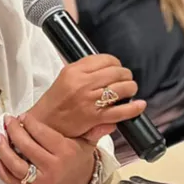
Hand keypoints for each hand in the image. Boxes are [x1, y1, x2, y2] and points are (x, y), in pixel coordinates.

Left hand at [0, 113, 97, 183]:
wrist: (79, 179)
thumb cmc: (79, 155)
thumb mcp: (87, 142)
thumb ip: (93, 130)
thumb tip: (108, 120)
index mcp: (65, 152)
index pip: (43, 135)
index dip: (31, 123)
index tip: (23, 116)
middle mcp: (53, 168)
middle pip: (27, 147)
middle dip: (15, 132)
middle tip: (8, 121)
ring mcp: (42, 181)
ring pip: (17, 166)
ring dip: (4, 151)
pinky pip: (14, 182)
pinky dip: (2, 172)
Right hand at [28, 54, 145, 138]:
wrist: (44, 124)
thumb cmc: (55, 102)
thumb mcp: (65, 77)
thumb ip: (85, 70)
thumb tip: (109, 66)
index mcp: (74, 70)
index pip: (105, 59)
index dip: (116, 63)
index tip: (118, 68)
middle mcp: (83, 83)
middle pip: (116, 72)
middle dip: (126, 75)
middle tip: (126, 80)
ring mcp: (89, 100)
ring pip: (121, 88)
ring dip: (130, 88)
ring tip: (130, 91)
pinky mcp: (94, 117)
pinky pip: (120, 111)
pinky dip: (133, 108)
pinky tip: (140, 105)